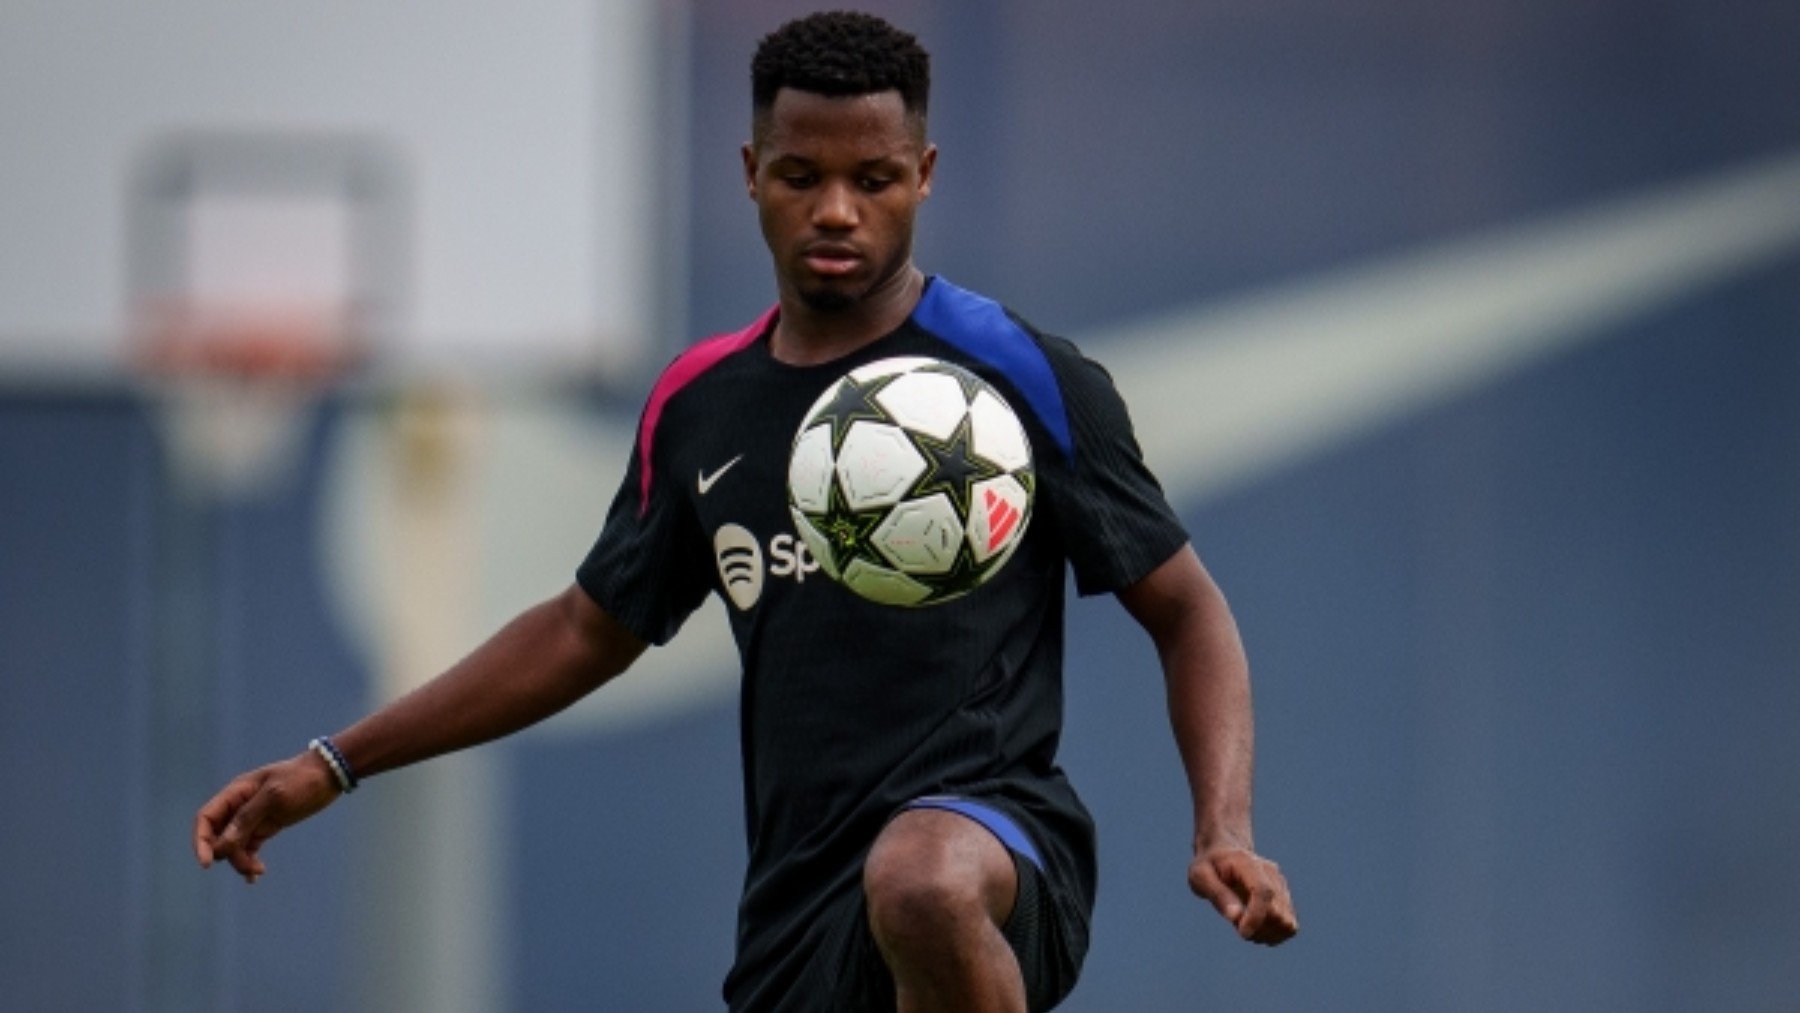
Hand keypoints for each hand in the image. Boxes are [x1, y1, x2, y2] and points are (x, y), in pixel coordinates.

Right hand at [193, 753, 339, 883]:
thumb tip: (222, 843)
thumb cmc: (302, 779)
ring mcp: (253, 817)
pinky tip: (255, 875)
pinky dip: (249, 860)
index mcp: (236, 793)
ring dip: (240, 860)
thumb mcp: (275, 797)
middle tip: (248, 867)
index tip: (206, 863)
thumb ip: (247, 818)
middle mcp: (240, 806)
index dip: (201, 841)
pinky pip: (249, 847)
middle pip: (218, 836)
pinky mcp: (266, 826)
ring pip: (233, 845)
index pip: (206, 818)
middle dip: (226, 854)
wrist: (329, 775)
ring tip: (258, 871)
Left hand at [1188, 847, 1297, 945]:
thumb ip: (1218, 895)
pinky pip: (1289, 926)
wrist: (1223, 853)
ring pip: (1286, 923)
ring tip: (1244, 926)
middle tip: (1236, 925)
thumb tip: (1236, 918)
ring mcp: (1281, 886)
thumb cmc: (1209, 866)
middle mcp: (1271, 874)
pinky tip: (1255, 928)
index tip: (1242, 933)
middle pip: (1278, 913)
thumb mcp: (1200, 876)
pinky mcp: (1285, 898)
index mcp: (1248, 864)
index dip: (1256, 916)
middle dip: (1257, 929)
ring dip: (1265, 934)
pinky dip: (1273, 934)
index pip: (1263, 891)